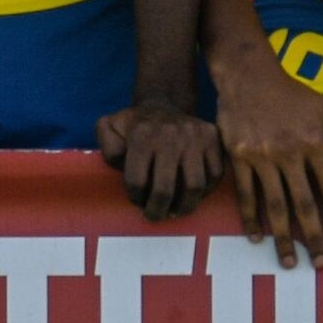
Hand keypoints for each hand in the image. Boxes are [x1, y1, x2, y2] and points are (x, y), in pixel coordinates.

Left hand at [95, 103, 223, 222]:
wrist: (164, 106)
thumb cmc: (134, 126)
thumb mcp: (109, 127)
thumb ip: (107, 146)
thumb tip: (121, 162)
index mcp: (141, 134)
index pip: (137, 181)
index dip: (136, 198)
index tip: (138, 201)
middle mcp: (169, 134)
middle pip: (165, 189)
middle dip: (158, 210)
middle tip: (155, 216)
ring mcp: (194, 135)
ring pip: (195, 186)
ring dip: (184, 206)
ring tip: (176, 210)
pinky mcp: (213, 137)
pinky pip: (215, 175)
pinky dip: (205, 191)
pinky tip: (192, 194)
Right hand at [212, 48, 322, 259]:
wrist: (248, 74)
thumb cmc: (293, 93)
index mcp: (314, 142)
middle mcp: (288, 151)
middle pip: (305, 204)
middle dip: (314, 238)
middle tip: (322, 264)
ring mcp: (261, 155)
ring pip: (274, 205)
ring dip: (283, 237)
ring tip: (290, 262)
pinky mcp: (238, 156)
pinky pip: (246, 193)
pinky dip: (251, 217)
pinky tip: (257, 237)